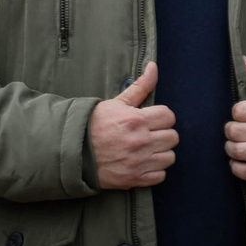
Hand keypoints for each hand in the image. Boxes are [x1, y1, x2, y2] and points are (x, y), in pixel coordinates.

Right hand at [89, 62, 178, 189]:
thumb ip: (140, 86)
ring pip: (169, 157)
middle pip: (173, 137)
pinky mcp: (134, 179)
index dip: (161, 116)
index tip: (151, 119)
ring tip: (147, 149)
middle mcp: (140, 142)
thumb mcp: (117, 103)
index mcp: (136, 121)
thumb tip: (153, 66)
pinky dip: (154, 171)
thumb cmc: (94, 125)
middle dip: (163, 134)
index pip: (169, 116)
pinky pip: (160, 176)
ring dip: (161, 153)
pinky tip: (143, 163)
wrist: (72, 152)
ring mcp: (138, 163)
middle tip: (149, 134)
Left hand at [225, 58, 245, 181]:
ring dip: (231, 148)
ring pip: (238, 152)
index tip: (243, 114)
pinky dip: (238, 168)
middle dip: (232, 129)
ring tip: (236, 144)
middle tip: (237, 129)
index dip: (238, 112)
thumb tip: (243, 61)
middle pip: (235, 131)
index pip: (239, 111)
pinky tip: (238, 162)